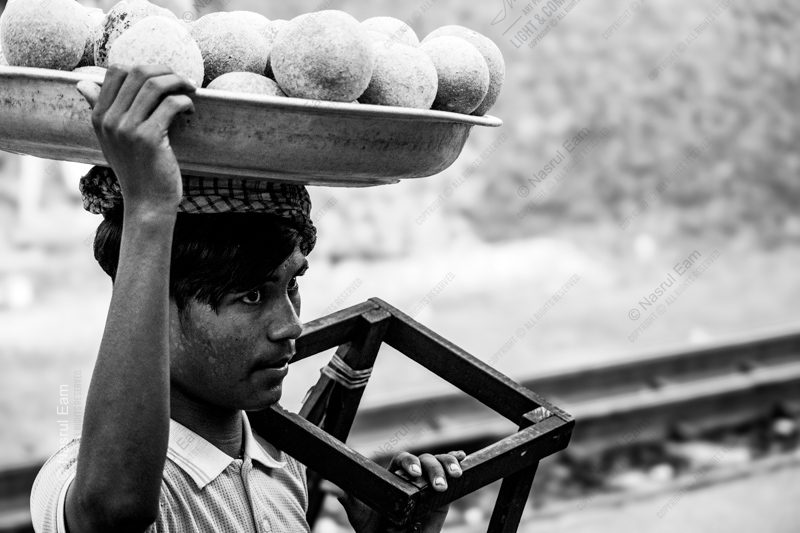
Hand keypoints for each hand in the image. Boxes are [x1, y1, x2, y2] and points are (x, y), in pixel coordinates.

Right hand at [76, 64, 195, 216]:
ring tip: (190, 92)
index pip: (116, 71)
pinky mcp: (149, 139)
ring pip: (155, 85)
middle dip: (166, 71)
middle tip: (183, 82)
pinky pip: (170, 105)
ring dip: (179, 83)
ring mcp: (127, 129)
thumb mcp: (112, 139)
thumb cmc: (136, 170)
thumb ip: (101, 110)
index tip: (163, 78)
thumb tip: (83, 82)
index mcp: (98, 116)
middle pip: (137, 72)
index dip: (144, 68)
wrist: (146, 203)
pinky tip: (190, 110)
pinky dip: (185, 102)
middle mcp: (109, 120)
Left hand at [339, 450, 466, 532]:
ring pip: (439, 464)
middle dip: (433, 467)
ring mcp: (428, 484)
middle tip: (437, 484)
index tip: (414, 474)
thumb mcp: (360, 515)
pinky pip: (451, 476)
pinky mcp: (442, 496)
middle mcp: (412, 476)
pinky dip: (457, 463)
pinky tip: (463, 461)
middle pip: (425, 460)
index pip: (403, 460)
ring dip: (447, 465)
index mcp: (393, 475)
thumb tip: (334, 489)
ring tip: (452, 477)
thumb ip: (350, 500)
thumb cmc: (374, 529)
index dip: (410, 463)